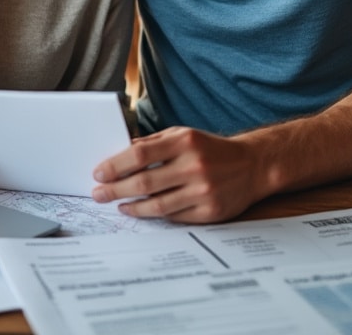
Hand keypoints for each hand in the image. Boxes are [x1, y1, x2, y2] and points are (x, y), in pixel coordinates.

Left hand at [90, 126, 265, 223]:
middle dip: (115, 190)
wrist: (253, 166)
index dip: (115, 165)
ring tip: (118, 205)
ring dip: (131, 207)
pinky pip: (174, 217)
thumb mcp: (183, 135)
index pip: (139, 154)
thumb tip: (119, 154)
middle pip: (143, 183)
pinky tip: (142, 211)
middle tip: (99, 194)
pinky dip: (154, 215)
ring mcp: (203, 191)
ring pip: (157, 205)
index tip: (98, 173)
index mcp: (184, 141)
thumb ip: (152, 144)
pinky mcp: (210, 212)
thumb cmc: (211, 149)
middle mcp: (194, 166)